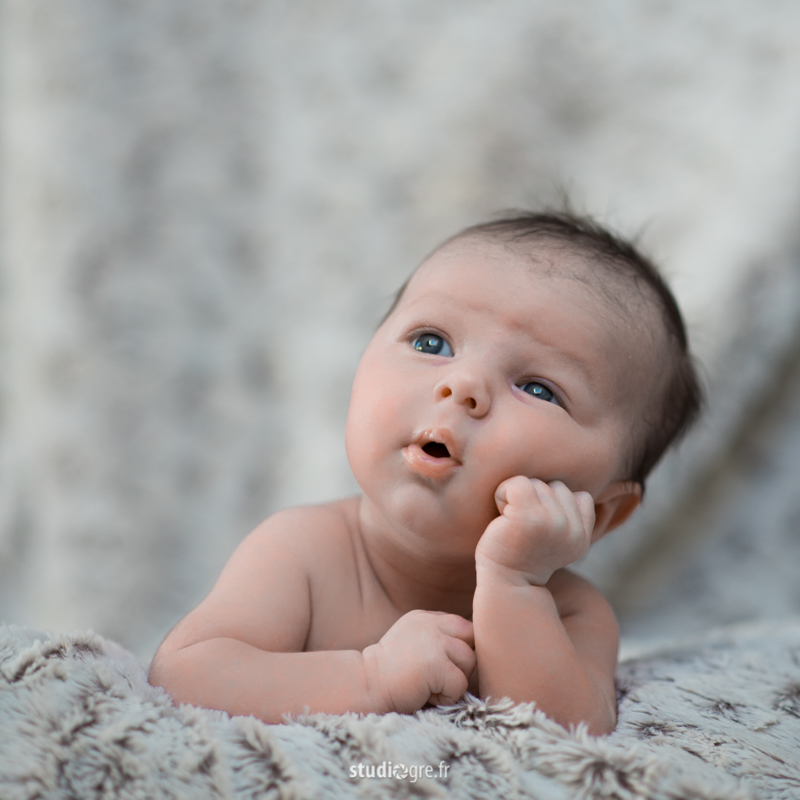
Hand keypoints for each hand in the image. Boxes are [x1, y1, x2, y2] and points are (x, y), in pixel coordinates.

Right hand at [362, 610, 475, 712]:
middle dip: (462, 662)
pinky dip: (447, 697)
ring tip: (429, 686)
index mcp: (425, 617)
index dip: (460, 648)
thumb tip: (473, 648)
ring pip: (469, 661)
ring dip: (454, 681)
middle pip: (472, 639)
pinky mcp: (435, 664)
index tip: (443, 666)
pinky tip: (425, 694)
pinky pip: (460, 684)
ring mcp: (433, 641)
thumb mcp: (413, 642)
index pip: (463, 626)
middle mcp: (430, 623)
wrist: (365, 687)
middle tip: (439, 678)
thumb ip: (437, 637)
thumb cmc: (390, 674)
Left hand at [475, 477, 594, 585]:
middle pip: (555, 487)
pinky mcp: (529, 516)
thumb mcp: (557, 542)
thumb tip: (573, 491)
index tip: (539, 527)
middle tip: (522, 525)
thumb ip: (571, 518)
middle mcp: (572, 530)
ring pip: (536, 483)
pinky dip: (503, 492)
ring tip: (512, 522)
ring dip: (517, 498)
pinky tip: (502, 513)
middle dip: (535, 499)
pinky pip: (518, 483)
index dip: (555, 505)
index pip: (581, 497)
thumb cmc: (522, 556)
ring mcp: (552, 522)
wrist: (503, 582)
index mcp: (582, 537)